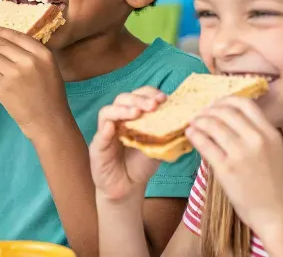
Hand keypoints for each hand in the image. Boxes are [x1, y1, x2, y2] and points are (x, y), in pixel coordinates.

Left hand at [0, 26, 68, 136]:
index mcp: (43, 54)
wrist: (48, 120)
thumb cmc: (50, 95)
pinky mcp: (2, 87)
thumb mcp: (49, 68)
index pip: (17, 35)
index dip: (0, 31)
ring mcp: (14, 74)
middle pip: (1, 43)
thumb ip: (33, 54)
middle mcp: (29, 61)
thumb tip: (9, 41)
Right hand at [90, 87, 166, 201]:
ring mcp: (106, 132)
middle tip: (153, 105)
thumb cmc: (141, 166)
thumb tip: (184, 123)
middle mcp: (118, 119)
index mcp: (133, 116)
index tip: (164, 99)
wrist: (127, 188)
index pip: (138, 96)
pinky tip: (114, 127)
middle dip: (139, 99)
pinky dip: (107, 127)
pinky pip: (100, 133)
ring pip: (107, 112)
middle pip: (123, 99)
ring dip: (122, 109)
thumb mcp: (158, 148)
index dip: (150, 94)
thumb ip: (165, 135)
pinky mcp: (98, 146)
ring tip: (136, 112)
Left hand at [185, 96, 282, 235]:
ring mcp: (241, 154)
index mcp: (270, 133)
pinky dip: (194, 135)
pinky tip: (190, 134)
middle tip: (199, 114)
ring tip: (192, 123)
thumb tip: (230, 119)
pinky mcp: (226, 169)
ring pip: (212, 125)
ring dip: (198, 121)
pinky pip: (204, 144)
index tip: (215, 105)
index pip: (245, 104)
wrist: (277, 214)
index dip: (225, 100)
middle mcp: (256, 140)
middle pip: (225, 112)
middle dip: (208, 110)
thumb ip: (257, 134)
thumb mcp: (274, 152)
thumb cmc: (275, 185)